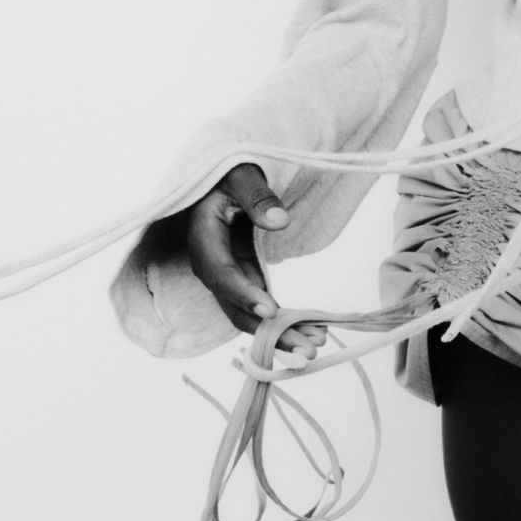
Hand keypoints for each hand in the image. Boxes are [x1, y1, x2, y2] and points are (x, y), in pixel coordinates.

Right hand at [184, 162, 325, 357]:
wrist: (225, 180)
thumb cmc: (231, 172)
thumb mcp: (241, 174)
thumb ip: (257, 196)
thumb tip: (280, 221)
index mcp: (204, 238)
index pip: (220, 274)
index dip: (243, 294)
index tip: (270, 311)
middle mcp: (213, 265)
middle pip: (236, 306)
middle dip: (269, 331)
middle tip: (305, 348)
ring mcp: (230, 276)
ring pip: (250, 314)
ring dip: (281, 334)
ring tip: (317, 345)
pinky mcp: (246, 279)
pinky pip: (263, 306)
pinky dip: (285, 322)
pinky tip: (314, 332)